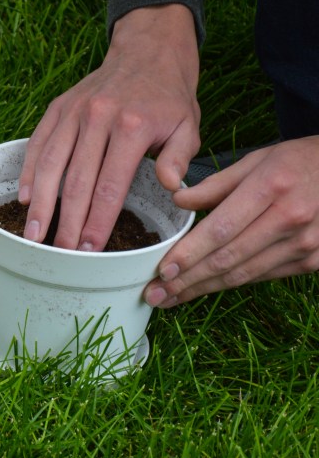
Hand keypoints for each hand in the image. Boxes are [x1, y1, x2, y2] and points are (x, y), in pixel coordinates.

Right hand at [18, 4, 201, 249]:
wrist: (147, 51)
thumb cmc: (169, 97)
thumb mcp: (188, 126)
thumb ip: (178, 158)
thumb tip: (171, 188)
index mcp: (132, 127)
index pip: (110, 185)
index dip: (97, 221)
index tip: (89, 249)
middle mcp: (98, 118)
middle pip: (76, 181)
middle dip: (66, 222)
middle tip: (59, 254)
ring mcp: (73, 112)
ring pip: (51, 165)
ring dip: (40, 204)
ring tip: (32, 235)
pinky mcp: (57, 108)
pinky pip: (39, 143)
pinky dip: (30, 172)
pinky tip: (24, 199)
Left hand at [144, 137, 318, 306]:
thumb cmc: (297, 162)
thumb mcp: (256, 160)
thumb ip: (215, 184)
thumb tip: (176, 201)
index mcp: (271, 187)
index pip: (221, 229)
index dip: (189, 254)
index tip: (162, 270)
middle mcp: (290, 219)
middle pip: (228, 258)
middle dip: (187, 280)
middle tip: (154, 294)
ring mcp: (305, 243)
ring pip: (243, 274)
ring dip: (203, 289)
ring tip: (170, 297)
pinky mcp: (313, 261)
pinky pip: (262, 276)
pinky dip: (230, 283)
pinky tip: (204, 288)